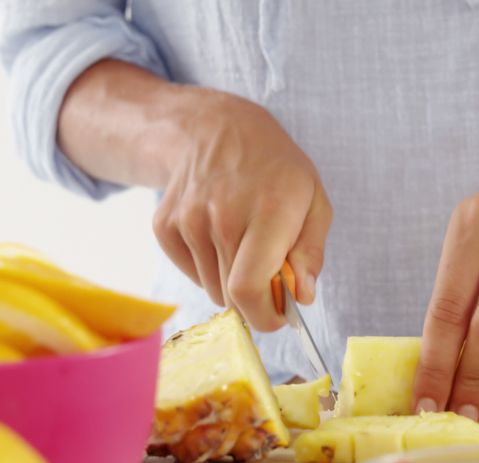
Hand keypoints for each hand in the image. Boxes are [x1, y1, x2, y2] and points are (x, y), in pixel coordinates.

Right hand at [152, 90, 331, 330]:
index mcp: (267, 211)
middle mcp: (222, 217)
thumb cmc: (274, 169)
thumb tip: (301, 296)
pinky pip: (190, 273)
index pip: (249, 289)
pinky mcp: (165, 227)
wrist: (215, 130)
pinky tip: (217, 237)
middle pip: (231, 296)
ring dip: (230, 281)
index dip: (264, 316)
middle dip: (254, 299)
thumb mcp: (313, 200)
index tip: (277, 315)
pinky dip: (207, 268)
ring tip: (241, 245)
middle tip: (267, 275)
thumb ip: (311, 251)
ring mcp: (188, 221)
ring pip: (211, 288)